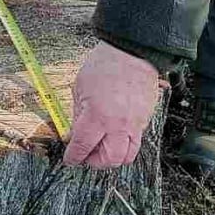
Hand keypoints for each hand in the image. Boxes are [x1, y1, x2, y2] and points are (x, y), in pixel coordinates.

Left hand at [63, 42, 163, 168]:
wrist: (132, 53)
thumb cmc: (104, 65)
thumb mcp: (80, 87)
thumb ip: (77, 114)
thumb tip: (74, 133)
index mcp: (97, 116)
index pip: (82, 147)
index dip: (73, 157)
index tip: (70, 159)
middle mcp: (117, 125)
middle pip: (108, 159)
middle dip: (94, 162)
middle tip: (86, 155)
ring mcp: (134, 124)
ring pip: (126, 156)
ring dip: (112, 158)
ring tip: (102, 149)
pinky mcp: (145, 120)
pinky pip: (136, 142)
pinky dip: (125, 145)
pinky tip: (115, 136)